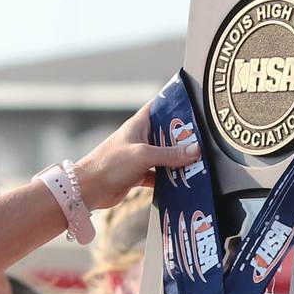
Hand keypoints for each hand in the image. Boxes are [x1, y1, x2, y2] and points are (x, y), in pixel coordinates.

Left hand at [74, 101, 199, 209]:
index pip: (160, 106)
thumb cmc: (109, 164)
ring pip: (165, 156)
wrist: (88, 190)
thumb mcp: (143, 155)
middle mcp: (140, 138)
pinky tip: (181, 183)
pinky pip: (159, 175)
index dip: (175, 104)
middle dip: (183, 138)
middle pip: (167, 134)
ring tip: (197, 164)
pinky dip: (169, 179)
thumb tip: (195, 150)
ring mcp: (140, 157)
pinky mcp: (138, 174)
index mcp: (139, 124)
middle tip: (204, 141)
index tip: (194, 106)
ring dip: (178, 161)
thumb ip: (169, 153)